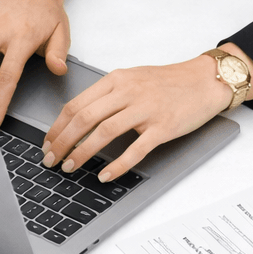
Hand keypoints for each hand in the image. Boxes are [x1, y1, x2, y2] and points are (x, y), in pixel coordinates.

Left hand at [40, 56, 234, 181]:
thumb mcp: (133, 78)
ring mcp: (146, 109)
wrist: (205, 81)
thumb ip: (108, 94)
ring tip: (71, 167)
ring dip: (82, 153)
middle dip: (62, 143)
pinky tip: (105, 175)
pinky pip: (136, 149)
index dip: (57, 127)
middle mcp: (129, 92)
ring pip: (104, 132)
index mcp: (117, 80)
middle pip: (84, 118)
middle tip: (51, 160)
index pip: (76, 104)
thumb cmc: (169, 82)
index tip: (48, 143)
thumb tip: (78, 118)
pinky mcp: (163, 127)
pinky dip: (117, 165)